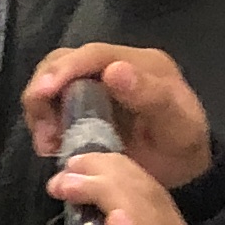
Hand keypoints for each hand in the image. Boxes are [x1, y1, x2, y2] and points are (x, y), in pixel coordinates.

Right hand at [23, 41, 215, 189]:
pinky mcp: (82, 104)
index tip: (42, 93)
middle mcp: (114, 65)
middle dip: (44, 91)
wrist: (183, 170)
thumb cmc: (182, 146)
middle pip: (63, 62)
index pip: (93, 54)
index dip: (64, 69)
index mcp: (140, 63)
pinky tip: (52, 146)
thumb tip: (113, 69)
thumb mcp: (177, 124)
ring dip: (41, 111)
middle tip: (45, 131)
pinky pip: (52, 104)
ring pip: (51, 82)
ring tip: (48, 144)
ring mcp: (95, 84)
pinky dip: (44, 123)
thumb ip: (150, 96)